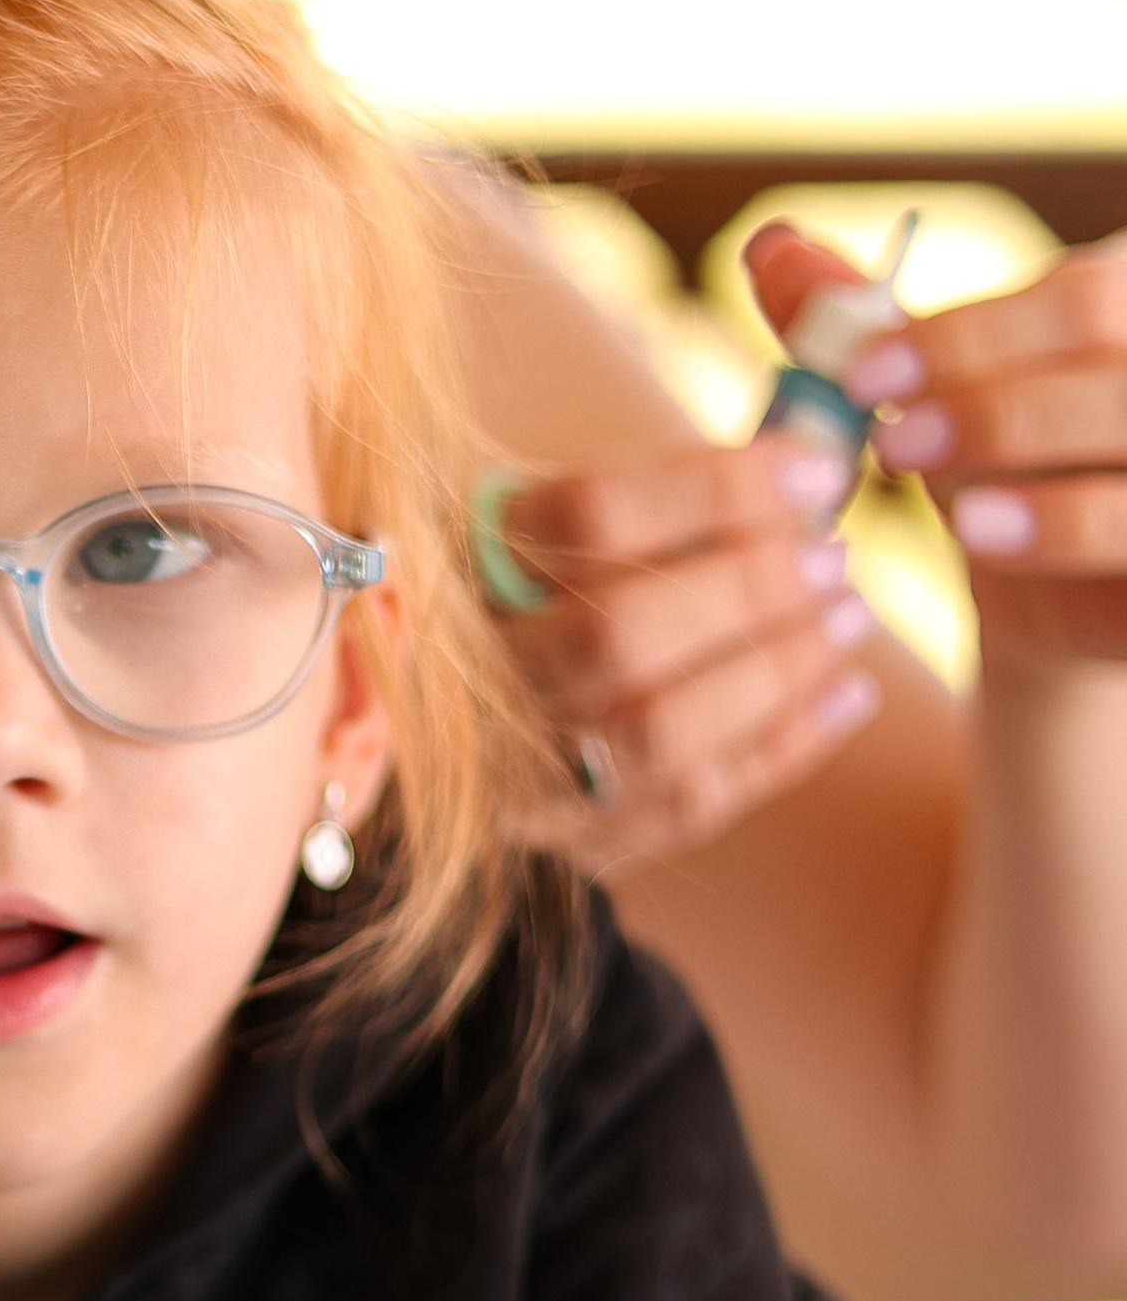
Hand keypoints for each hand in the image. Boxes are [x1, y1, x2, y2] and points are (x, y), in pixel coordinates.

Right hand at [486, 425, 878, 864]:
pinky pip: (690, 804)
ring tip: (847, 616)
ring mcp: (523, 764)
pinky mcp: (576, 832)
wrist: (452, 724)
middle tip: (832, 555)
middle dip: (752, 588)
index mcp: (467, 563)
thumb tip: (805, 468)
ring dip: (777, 669)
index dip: (717, 490)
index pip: (594, 516)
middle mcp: (486, 671)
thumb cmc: (539, 590)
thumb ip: (658, 495)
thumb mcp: (555, 518)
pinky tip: (844, 692)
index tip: (812, 470)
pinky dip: (783, 746)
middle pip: (623, 631)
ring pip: (659, 729)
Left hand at [841, 230, 1126, 663]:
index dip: (972, 331)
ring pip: (1125, 420)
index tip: (861, 372)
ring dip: (1011, 438)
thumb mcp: (938, 394)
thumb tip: (771, 244)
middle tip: (889, 433)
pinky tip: (979, 531)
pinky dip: (1059, 523)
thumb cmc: (1008, 472)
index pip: (1083, 291)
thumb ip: (862, 322)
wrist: (1063, 603)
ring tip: (918, 473)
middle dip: (985, 381)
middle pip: (1107, 334)